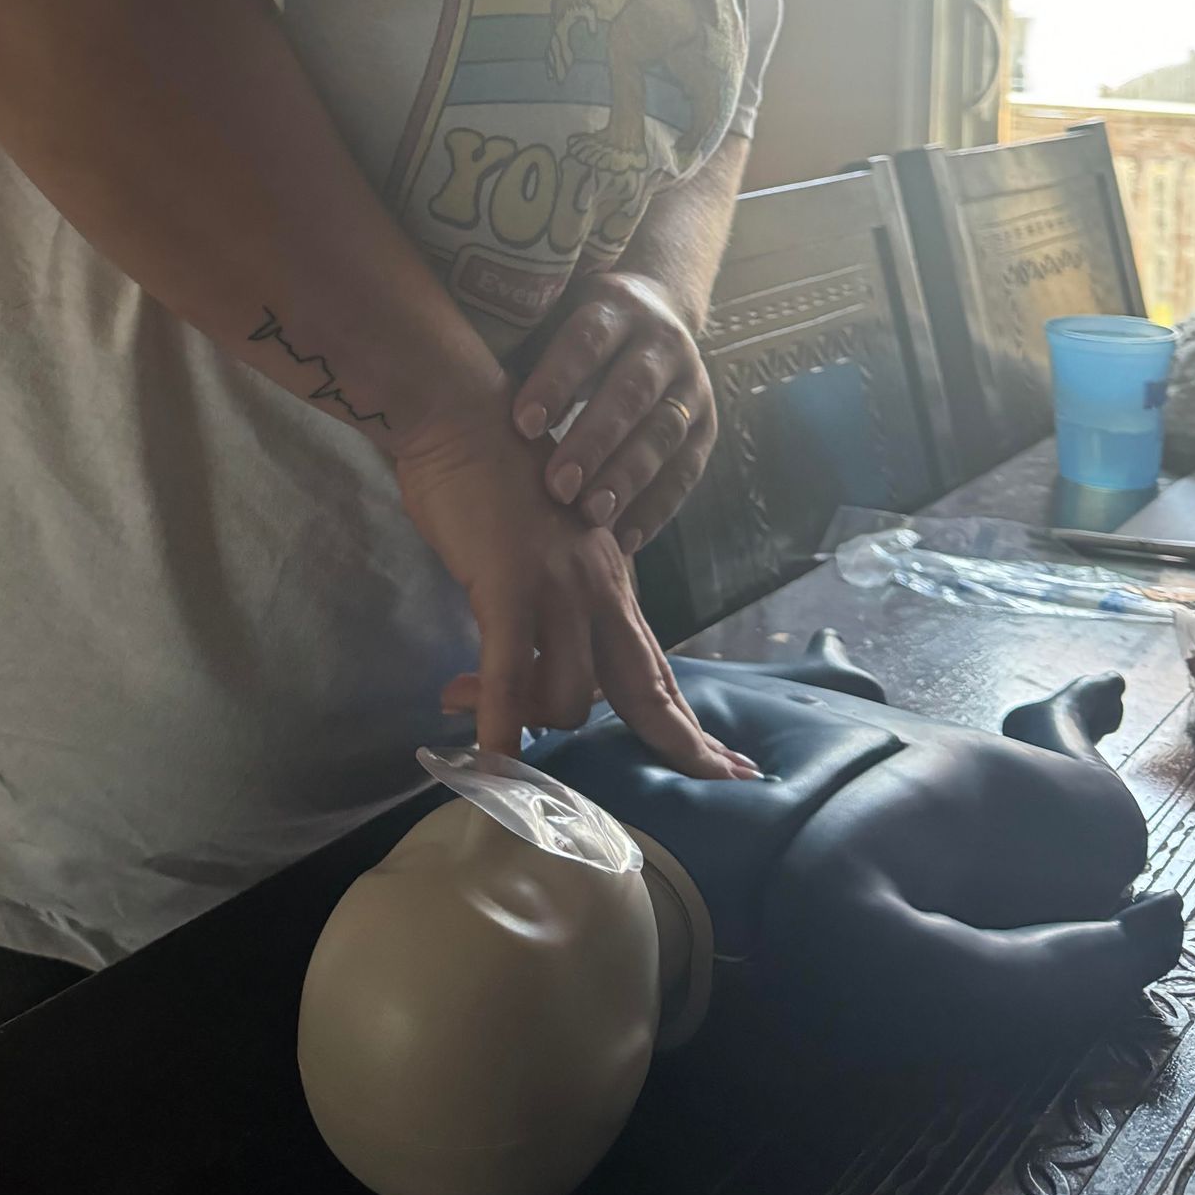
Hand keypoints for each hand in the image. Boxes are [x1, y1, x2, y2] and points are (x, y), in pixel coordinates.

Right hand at [394, 388, 753, 778]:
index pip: (658, 666)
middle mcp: (598, 588)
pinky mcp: (509, 588)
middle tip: (718, 782)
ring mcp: (558, 589)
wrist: (462, 412)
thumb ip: (555, 596)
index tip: (731, 766)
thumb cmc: (490, 472)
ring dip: (521, 721)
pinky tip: (488, 766)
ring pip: (567, 698)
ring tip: (464, 701)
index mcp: (608, 578)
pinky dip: (498, 727)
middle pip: (646, 689)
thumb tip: (535, 654)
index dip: (691, 721)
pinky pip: (509, 677)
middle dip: (682, 744)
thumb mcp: (546, 542)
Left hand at [512, 271, 716, 557]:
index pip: (586, 342)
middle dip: (593, 441)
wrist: (656, 315)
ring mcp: (692, 384)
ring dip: (628, 479)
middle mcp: (662, 342)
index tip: (522, 425)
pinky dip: (657, 506)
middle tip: (555, 486)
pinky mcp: (706, 426)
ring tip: (592, 516)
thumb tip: (450, 385)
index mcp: (616, 307)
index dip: (557, 382)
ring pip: (664, 434)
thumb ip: (518, 350)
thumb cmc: (575, 334)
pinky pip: (687, 471)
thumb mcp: (551, 321)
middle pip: (631, 392)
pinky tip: (626, 537)